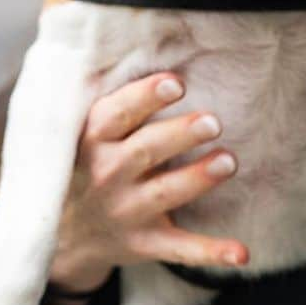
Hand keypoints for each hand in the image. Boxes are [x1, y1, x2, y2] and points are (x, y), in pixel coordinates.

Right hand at [48, 72, 248, 292]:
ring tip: (229, 160)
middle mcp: (106, 175)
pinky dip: (211, 253)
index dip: (145, 97)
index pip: (116, 115)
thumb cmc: (89, 163)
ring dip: (197, 178)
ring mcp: (125, 212)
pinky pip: (179, 249)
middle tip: (213, 120)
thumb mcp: (86, 132)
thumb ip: (118, 102)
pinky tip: (242, 253)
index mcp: (91, 141)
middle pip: (145, 151)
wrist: (63, 235)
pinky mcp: (143, 243)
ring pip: (164, 194)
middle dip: (180, 135)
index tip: (177, 82)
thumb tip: (159, 51)